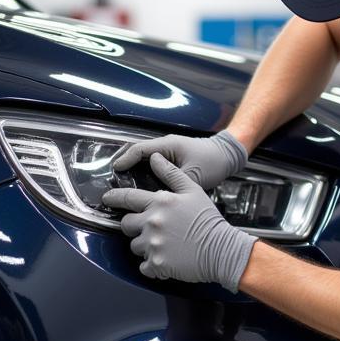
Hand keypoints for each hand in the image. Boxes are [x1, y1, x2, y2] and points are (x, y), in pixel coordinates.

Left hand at [102, 153, 255, 292]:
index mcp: (159, 202)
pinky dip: (152, 265)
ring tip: (164, 245)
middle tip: (149, 228)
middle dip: (133, 226)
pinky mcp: (156, 264)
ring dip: (144, 246)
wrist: (221, 249)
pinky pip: (144, 267)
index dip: (114, 198)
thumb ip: (171, 174)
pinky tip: (166, 260)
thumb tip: (154, 158)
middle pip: (126, 224)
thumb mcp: (192, 190)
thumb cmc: (208, 219)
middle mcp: (152, 222)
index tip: (107, 199)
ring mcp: (153, 244)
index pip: (127, 198)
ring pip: (135, 246)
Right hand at [111, 130, 246, 190]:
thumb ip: (175, 182)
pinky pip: (152, 162)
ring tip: (120, 181)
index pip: (140, 149)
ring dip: (132, 165)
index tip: (116, 170)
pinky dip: (142, 169)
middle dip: (124, 161)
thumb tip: (158, 196)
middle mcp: (165, 145)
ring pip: (143, 156)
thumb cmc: (213, 162)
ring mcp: (168, 151)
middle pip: (138, 151)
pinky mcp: (172, 159)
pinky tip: (138, 183)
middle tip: (112, 177)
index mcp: (168, 145)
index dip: (126, 159)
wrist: (227, 156)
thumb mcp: (194, 175)